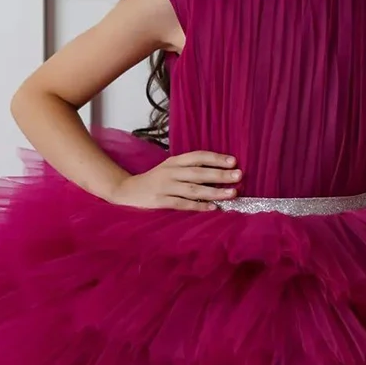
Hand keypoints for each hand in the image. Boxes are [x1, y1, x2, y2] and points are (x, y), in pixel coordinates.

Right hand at [107, 150, 242, 210]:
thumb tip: (217, 171)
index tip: (233, 161)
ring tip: (232, 193)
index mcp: (174, 162)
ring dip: (214, 191)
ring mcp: (165, 187)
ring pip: (194, 189)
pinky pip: (183, 204)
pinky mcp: (161, 202)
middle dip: (220, 174)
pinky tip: (212, 207)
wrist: (127, 191)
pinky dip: (198, 206)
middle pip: (199, 172)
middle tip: (238, 175)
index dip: (216, 158)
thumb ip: (188, 168)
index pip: (198, 157)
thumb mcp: (169, 169)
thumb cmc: (154, 180)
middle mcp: (170, 172)